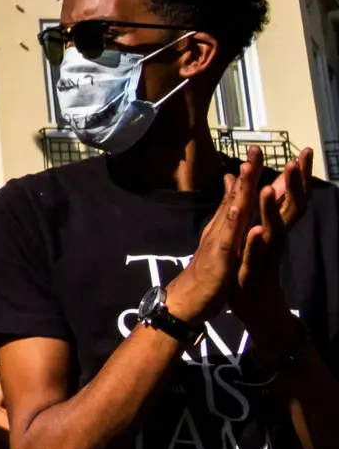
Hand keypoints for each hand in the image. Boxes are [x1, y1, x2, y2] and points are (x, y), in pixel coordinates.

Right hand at [166, 149, 261, 324]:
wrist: (188, 298)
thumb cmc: (207, 271)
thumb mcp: (218, 241)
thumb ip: (223, 219)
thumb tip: (227, 200)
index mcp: (224, 225)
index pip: (238, 195)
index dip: (249, 173)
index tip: (258, 151)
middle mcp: (221, 228)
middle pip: (236, 197)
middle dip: (248, 173)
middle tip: (256, 150)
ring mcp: (219, 241)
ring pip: (233, 213)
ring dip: (241, 191)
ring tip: (249, 171)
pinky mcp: (220, 259)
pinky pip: (229, 241)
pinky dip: (236, 227)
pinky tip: (243, 215)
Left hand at [234, 147, 311, 323]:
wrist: (255, 304)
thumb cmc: (252, 264)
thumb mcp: (249, 230)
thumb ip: (251, 206)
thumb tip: (239, 176)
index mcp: (274, 226)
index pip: (290, 197)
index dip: (298, 176)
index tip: (305, 151)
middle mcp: (275, 238)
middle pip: (291, 208)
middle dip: (294, 185)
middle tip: (297, 161)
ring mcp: (266, 254)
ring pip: (273, 229)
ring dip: (271, 209)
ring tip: (268, 189)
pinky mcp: (253, 271)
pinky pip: (256, 255)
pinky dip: (256, 243)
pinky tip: (256, 231)